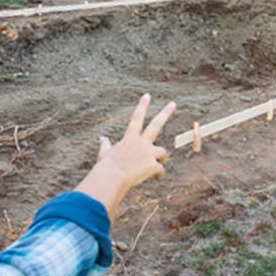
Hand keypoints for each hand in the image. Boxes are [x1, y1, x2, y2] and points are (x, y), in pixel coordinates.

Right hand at [75, 93, 175, 221]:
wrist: (112, 179)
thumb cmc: (106, 168)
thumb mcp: (104, 154)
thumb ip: (106, 145)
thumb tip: (102, 138)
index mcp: (129, 138)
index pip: (136, 118)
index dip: (142, 106)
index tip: (147, 95)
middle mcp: (141, 143)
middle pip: (156, 124)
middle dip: (165, 113)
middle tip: (173, 103)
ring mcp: (149, 153)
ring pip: (163, 152)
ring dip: (161, 158)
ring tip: (156, 166)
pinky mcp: (153, 165)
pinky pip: (161, 170)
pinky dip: (160, 174)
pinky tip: (157, 179)